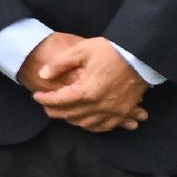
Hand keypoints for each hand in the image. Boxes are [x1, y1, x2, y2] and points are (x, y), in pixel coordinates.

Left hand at [29, 39, 148, 133]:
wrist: (141, 54)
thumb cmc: (111, 50)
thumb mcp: (81, 50)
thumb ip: (60, 64)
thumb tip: (43, 75)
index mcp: (87, 91)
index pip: (59, 101)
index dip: (45, 99)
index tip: (36, 95)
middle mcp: (100, 106)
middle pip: (71, 115)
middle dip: (54, 110)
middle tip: (45, 105)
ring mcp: (113, 111)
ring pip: (86, 124)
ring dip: (71, 119)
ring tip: (62, 111)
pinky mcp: (124, 111)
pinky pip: (105, 126)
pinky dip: (92, 126)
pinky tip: (85, 121)